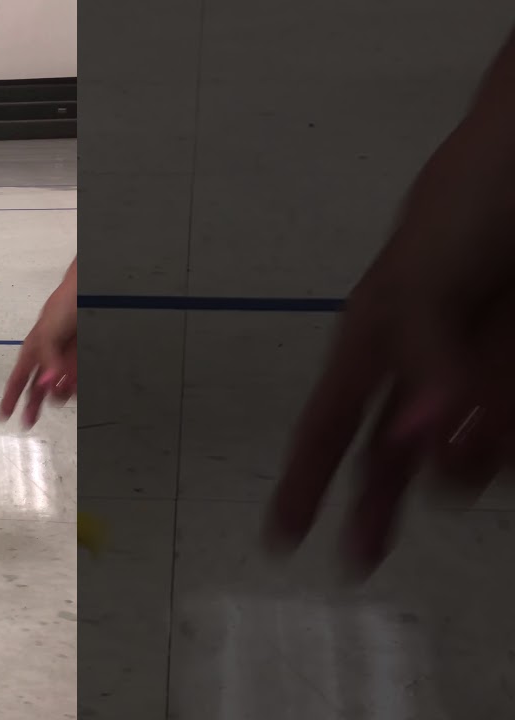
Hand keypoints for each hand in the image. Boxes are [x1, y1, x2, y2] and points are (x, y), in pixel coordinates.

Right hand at [0, 259, 76, 427]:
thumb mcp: (47, 331)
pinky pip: (74, 380)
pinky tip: (73, 389)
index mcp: (33, 349)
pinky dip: (73, 387)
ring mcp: (65, 359)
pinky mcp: (80, 360)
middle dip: (31, 405)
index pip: (17, 379)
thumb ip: (46, 358)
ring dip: (57, 394)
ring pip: (57, 387)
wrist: (89, 292)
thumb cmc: (64, 304)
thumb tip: (45, 386)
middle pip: (36, 388)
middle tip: (27, 422)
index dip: (9, 397)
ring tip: (59, 394)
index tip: (3, 415)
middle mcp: (48, 357)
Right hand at [267, 116, 514, 576]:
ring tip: (472, 452)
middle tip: (359, 558)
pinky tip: (502, 440)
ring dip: (457, 468)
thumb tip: (414, 446)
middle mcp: (418, 365)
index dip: (300, 481)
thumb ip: (421, 361)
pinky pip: (506, 430)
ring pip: (455, 452)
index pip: (325, 427)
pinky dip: (502, 444)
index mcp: (371, 339)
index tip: (279, 536)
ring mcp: (473, 371)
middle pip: (383, 456)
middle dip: (370, 508)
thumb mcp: (422, 281)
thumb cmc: (466, 205)